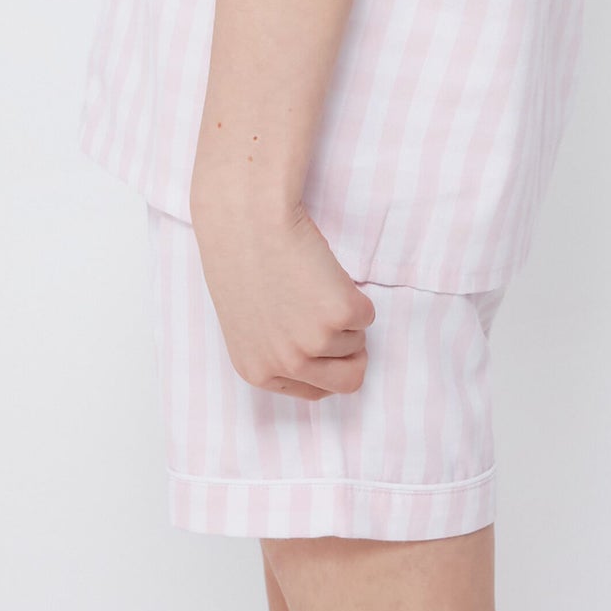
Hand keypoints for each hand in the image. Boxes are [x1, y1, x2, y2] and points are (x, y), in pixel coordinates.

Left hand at [189, 189, 375, 400]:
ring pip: (358, 341)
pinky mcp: (340, 313)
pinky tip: (324, 272)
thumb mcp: (249, 321)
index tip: (324, 340)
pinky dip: (355, 293)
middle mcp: (285, 364)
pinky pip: (367, 314)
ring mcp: (314, 342)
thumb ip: (277, 348)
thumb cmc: (243, 257)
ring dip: (345, 313)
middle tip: (338, 319)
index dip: (326, 364)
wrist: (248, 218)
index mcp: (258, 372)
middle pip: (348, 381)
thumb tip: (317, 359)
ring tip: (313, 282)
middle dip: (352, 353)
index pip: (315, 392)